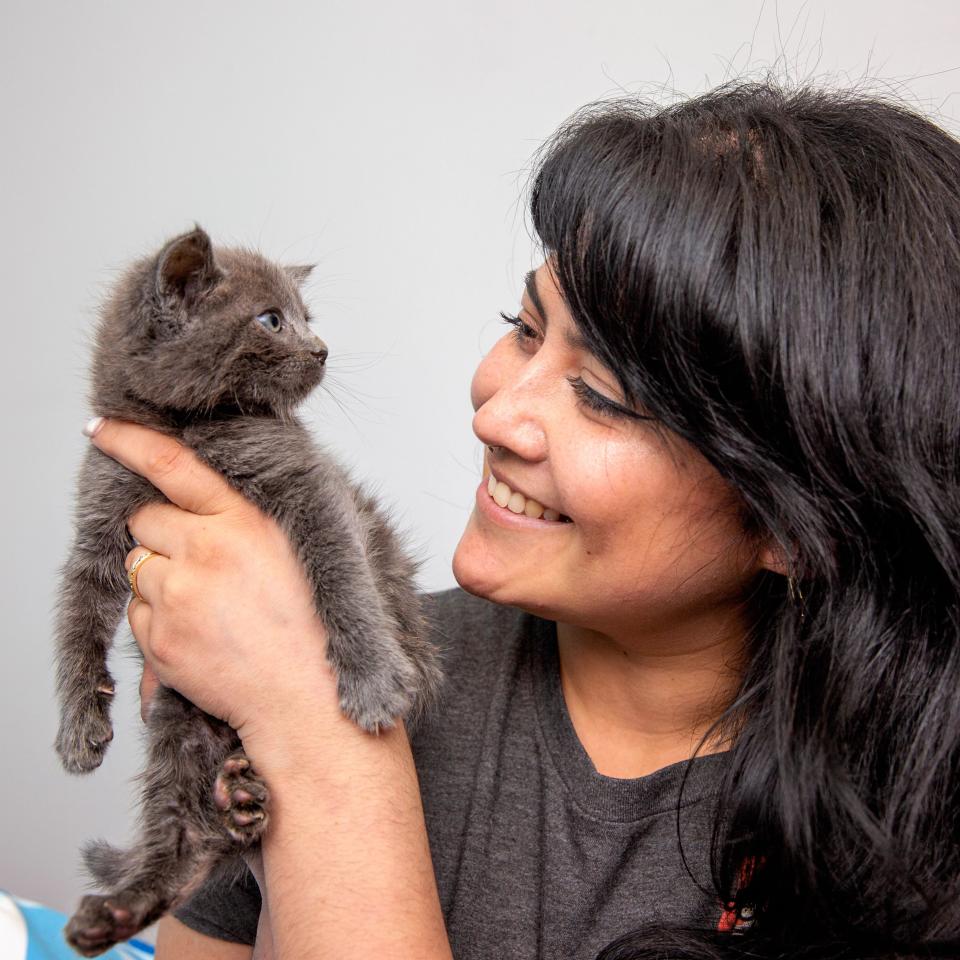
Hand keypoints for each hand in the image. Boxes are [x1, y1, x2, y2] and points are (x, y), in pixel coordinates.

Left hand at [89, 418, 341, 754]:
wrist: (306, 696)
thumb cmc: (311, 624)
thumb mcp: (295, 550)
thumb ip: (247, 519)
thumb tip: (201, 503)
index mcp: (244, 522)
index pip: (174, 466)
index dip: (131, 442)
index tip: (102, 428)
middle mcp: (206, 551)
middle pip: (144, 520)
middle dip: (160, 535)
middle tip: (198, 561)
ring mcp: (178, 597)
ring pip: (137, 568)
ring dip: (159, 580)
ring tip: (208, 606)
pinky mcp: (160, 639)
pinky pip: (136, 614)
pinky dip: (158, 621)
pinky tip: (201, 634)